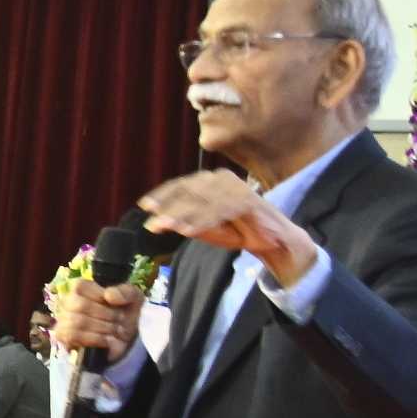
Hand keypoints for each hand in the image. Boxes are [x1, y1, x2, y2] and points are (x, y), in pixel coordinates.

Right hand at [50, 278, 143, 359]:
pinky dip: (95, 338)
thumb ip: (126, 292)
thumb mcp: (134, 298)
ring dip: (103, 328)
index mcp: (81, 289)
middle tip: (119, 320)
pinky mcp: (63, 336)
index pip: (80, 286)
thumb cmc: (125, 313)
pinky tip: (106, 339)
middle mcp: (68, 302)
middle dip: (106, 314)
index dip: (99, 295)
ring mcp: (63, 319)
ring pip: (78, 321)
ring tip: (114, 330)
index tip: (114, 303)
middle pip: (81, 305)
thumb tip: (109, 296)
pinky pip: (73, 335)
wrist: (126, 339)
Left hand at [138, 168, 321, 289]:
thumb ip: (183, 221)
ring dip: (183, 215)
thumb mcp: (204, 226)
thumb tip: (156, 222)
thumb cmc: (235, 229)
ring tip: (166, 227)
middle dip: (169, 208)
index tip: (144, 206)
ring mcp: (235, 188)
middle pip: (189, 191)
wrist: (272, 239)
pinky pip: (220, 211)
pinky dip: (203, 221)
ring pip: (203, 201)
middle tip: (153, 223)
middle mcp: (221, 179)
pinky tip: (188, 231)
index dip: (162, 195)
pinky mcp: (248, 201)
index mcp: (210, 181)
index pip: (181, 184)